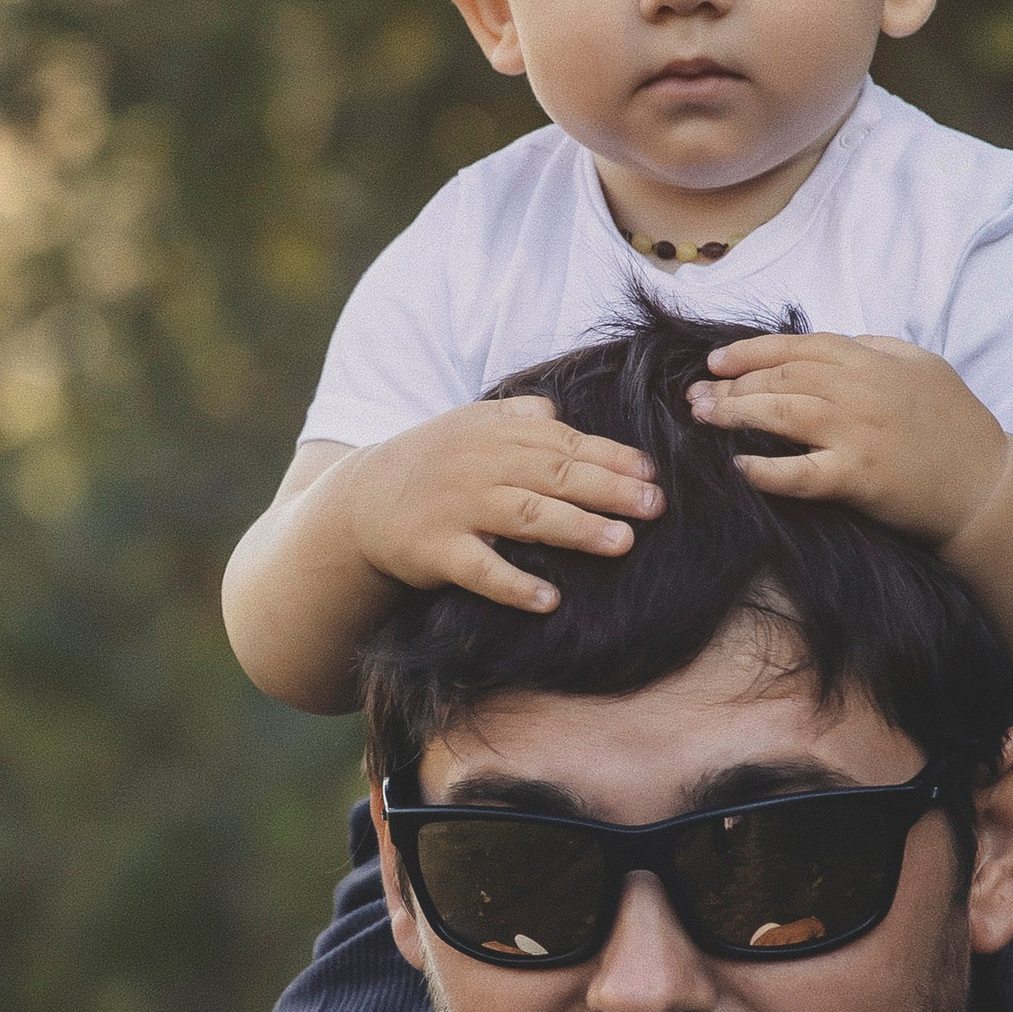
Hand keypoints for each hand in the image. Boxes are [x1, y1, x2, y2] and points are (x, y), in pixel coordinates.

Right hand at [335, 398, 662, 615]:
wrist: (358, 502)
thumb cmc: (429, 465)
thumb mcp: (467, 427)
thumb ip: (516, 417)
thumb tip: (560, 411)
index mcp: (492, 431)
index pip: (562, 442)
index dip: (610, 457)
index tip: (651, 474)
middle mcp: (477, 465)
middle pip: (553, 474)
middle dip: (608, 489)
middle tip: (654, 506)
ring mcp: (456, 508)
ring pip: (525, 515)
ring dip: (576, 529)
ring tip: (621, 542)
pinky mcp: (435, 551)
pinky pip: (479, 570)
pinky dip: (513, 585)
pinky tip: (548, 600)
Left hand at [688, 333, 1012, 552]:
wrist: (986, 483)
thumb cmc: (954, 424)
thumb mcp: (920, 365)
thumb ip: (874, 348)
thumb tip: (827, 345)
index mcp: (872, 360)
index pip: (799, 346)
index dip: (751, 351)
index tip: (716, 361)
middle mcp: (860, 391)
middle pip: (782, 377)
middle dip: (732, 384)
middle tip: (696, 396)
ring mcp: (858, 433)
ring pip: (782, 413)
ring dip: (736, 414)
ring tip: (702, 418)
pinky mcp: (859, 477)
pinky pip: (801, 472)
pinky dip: (767, 470)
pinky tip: (740, 467)